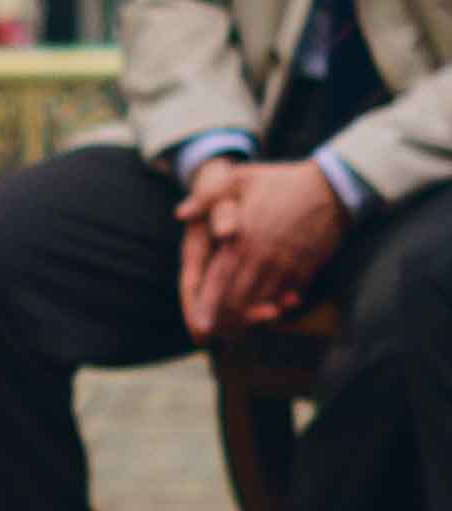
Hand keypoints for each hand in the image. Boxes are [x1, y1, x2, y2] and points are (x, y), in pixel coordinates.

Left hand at [176, 156, 343, 338]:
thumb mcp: (239, 180)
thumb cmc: (280, 182)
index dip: (207, 306)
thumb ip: (206, 198)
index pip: (219, 281)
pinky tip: (269, 311)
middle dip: (226, 318)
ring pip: (262, 302)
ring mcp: (286, 266)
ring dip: (250, 316)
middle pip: (238, 299)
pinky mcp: (305, 270)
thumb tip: (180, 214)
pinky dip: (276, 306)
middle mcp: (262, 258)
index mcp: (241, 240)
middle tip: (216, 331)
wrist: (329, 188)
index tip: (199, 325)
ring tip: (238, 327)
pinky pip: (287, 297)